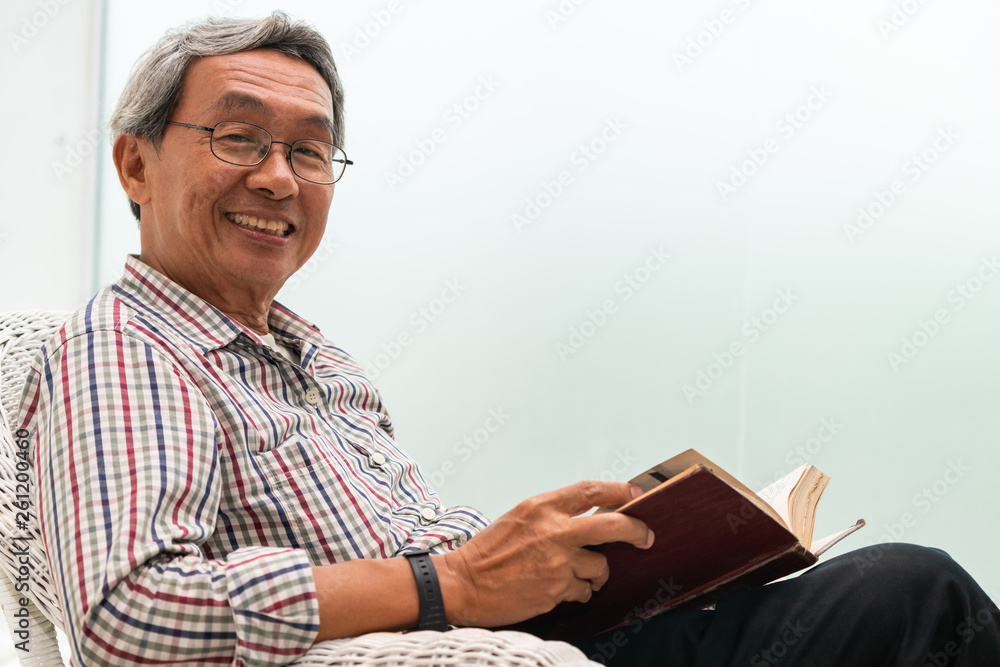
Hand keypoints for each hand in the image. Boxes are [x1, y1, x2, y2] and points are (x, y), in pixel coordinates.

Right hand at [436, 480, 653, 626]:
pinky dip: (580, 591)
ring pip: (601, 565)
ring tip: (580, 574)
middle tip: (645, 536)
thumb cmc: (489, 552)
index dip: (619, 492)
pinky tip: (562, 588)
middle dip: (636, 531)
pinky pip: (584, 590)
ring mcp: (557, 561)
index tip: (635, 494)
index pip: (591, 491)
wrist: (463, 583)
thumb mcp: (520, 517)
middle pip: (613, 525)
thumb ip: (554, 515)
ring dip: (597, 572)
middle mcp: (553, 530)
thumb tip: (592, 517)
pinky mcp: (556, 589)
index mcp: (542, 506)